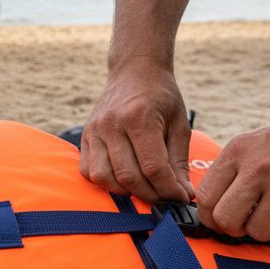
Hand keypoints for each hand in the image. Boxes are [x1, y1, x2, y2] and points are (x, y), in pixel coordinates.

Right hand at [80, 61, 194, 202]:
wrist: (134, 71)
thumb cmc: (161, 96)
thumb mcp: (179, 124)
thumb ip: (179, 161)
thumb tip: (184, 194)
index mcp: (139, 118)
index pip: (153, 167)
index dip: (169, 189)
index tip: (182, 197)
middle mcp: (112, 124)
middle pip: (129, 176)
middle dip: (151, 194)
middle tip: (166, 197)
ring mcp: (95, 130)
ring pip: (104, 177)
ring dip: (126, 191)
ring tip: (144, 189)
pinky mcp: (85, 135)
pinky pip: (88, 171)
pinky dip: (105, 182)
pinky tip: (123, 179)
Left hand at [196, 109, 269, 239]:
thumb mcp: (258, 144)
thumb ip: (235, 172)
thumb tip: (212, 212)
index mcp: (239, 150)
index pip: (206, 196)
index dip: (211, 216)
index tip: (222, 221)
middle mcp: (259, 167)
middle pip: (226, 220)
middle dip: (236, 228)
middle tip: (250, 221)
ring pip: (259, 232)